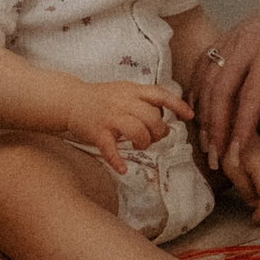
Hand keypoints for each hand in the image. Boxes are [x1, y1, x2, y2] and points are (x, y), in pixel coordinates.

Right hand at [63, 79, 192, 174]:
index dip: (177, 105)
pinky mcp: (97, 131)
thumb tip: (166, 124)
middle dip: (158, 131)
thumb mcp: (125, 91)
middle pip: (152, 117)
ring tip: (139, 146)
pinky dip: (118, 160)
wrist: (70, 99)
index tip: (189, 116)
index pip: (160, 95)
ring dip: (143, 142)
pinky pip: (110, 148)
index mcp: (132, 90)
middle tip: (153, 138)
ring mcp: (110, 116)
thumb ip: (145, 103)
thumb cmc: (100, 98)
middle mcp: (123, 102)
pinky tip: (122, 168)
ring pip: (137, 131)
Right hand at [198, 0, 259, 164]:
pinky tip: (197, 110)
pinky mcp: (225, 35)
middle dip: (216, 126)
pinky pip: (204, 65)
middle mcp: (246, 45)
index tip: (238, 154)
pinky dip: (197, 89)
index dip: (242, 128)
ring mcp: (232, 38)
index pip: (250, 97)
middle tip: (217, 155)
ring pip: (207, 79)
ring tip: (206, 140)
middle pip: (221, 90)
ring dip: (203, 111)